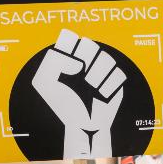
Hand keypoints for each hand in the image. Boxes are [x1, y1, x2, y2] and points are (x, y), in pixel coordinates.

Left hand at [32, 29, 126, 157]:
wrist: (80, 125)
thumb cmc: (62, 105)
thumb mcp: (45, 83)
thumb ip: (52, 62)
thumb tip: (78, 62)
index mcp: (68, 58)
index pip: (69, 38)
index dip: (68, 44)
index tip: (65, 60)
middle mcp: (85, 62)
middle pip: (90, 44)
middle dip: (85, 58)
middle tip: (80, 74)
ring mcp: (101, 71)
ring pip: (106, 59)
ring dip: (97, 75)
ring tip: (91, 87)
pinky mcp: (114, 83)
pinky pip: (118, 74)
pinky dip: (108, 86)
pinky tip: (100, 95)